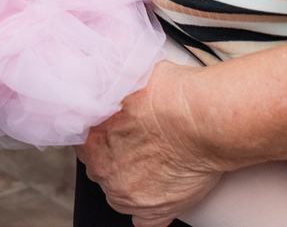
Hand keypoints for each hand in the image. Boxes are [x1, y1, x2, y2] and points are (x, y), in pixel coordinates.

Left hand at [76, 61, 221, 226]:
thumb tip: (104, 75)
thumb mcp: (127, 76)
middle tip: (141, 143)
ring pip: (119, 194)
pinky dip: (153, 211)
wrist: (202, 118)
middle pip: (100, 166)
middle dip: (116, 157)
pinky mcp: (153, 212)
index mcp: (90, 134)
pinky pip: (144, 222)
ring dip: (132, 183)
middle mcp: (101, 167)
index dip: (102, 135)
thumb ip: (109, 86)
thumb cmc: (171, 93)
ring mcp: (125, 193)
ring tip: (157, 165)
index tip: (117, 130)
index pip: (84, 140)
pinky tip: (163, 194)